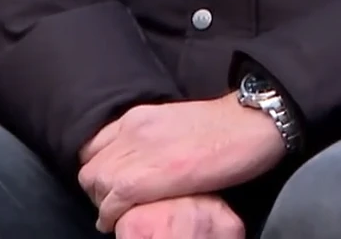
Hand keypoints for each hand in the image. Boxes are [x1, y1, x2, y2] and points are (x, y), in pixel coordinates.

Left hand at [78, 96, 285, 231]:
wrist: (250, 123)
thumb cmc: (224, 127)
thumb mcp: (177, 123)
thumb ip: (154, 137)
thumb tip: (146, 160)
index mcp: (139, 117)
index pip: (96, 145)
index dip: (100, 168)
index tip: (110, 184)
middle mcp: (131, 130)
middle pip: (91, 167)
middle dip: (97, 189)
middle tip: (113, 205)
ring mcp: (137, 152)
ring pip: (96, 184)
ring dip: (103, 204)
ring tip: (116, 216)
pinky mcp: (147, 178)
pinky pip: (112, 201)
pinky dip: (111, 216)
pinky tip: (117, 223)